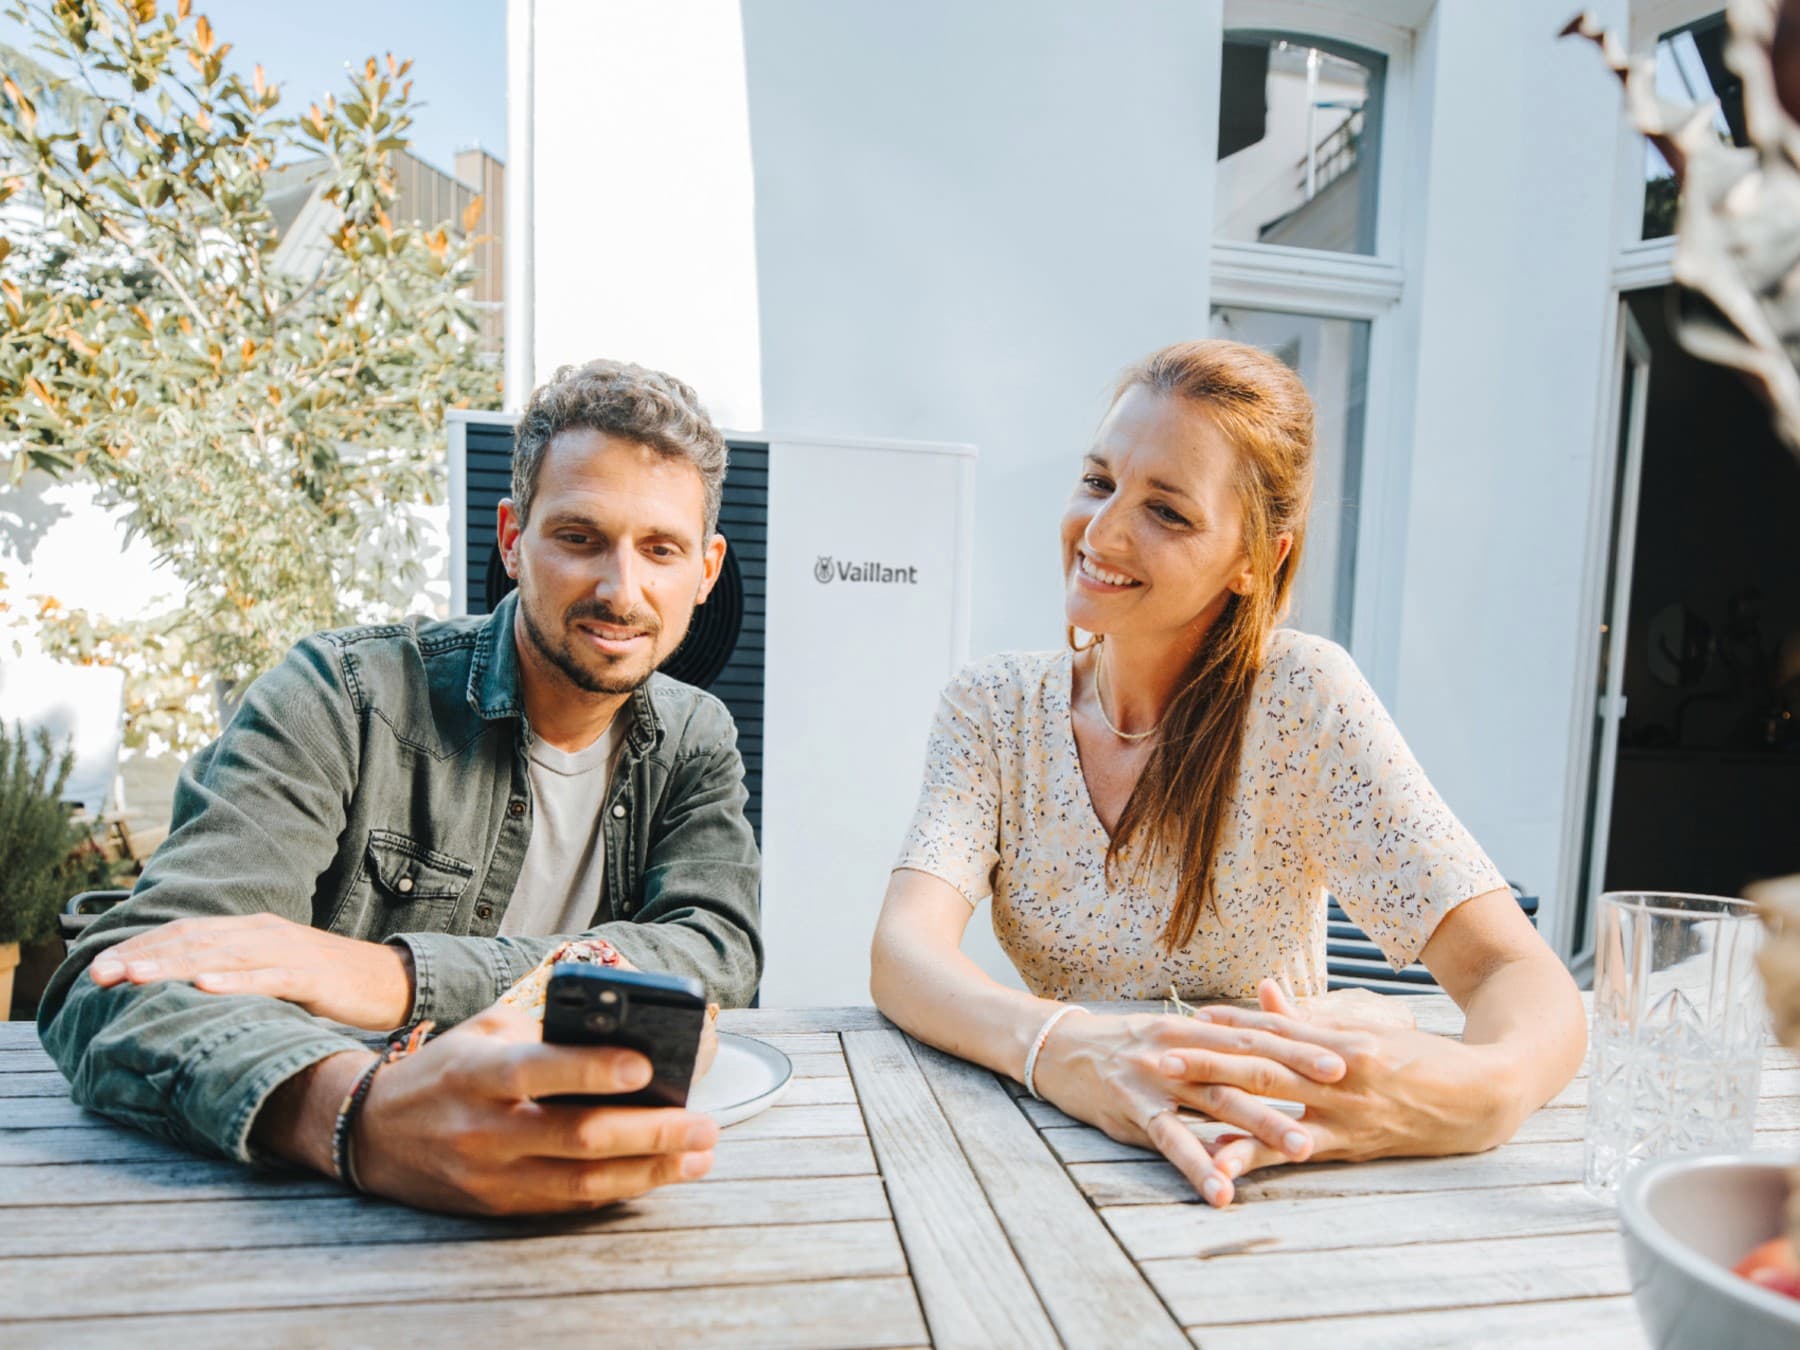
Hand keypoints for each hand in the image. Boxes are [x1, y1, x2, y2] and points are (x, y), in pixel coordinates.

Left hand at [89, 913, 413, 1030]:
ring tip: (136, 977)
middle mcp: (262, 933)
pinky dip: (235, 981)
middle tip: (100, 974)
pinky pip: (268, 977)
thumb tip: (181, 990)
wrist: (387, 980)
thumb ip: (233, 972)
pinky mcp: (311, 976)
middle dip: (144, 958)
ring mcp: (286, 952)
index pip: (186, 933)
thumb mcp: (271, 970)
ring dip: (174, 967)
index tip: (100, 967)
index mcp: (251, 930)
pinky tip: (205, 987)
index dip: (142, 947)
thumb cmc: (325, 982)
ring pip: (221, 957)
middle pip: (194, 942)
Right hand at [258, 1004, 719, 1214]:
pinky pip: (570, 1202)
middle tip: (705, 1122)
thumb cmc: (447, 1071)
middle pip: (577, 1135)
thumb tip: (624, 1007)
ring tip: (700, 1155)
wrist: (373, 1134)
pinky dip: (620, 1189)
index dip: (592, 1070)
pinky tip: (660, 1175)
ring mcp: (492, 1175)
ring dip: (651, 1170)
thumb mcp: (484, 1031)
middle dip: (650, 1131)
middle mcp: (484, 1128)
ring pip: (582, 1181)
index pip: (539, 1070)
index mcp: (478, 1073)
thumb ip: (545, 1022)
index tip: (644, 1065)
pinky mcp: (500, 1206)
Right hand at [1028, 1007, 1349, 1207]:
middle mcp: (1183, 1047)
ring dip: (1263, 1124)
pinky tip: (1223, 1191)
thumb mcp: (1173, 1038)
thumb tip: (1271, 1049)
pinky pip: (1172, 1141)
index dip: (1305, 1041)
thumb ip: (1218, 1044)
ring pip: (1219, 1101)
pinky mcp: (1133, 1108)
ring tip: (1303, 1148)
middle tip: (1346, 1088)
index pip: (1260, 1033)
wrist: (1057, 1046)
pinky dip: (1198, 1167)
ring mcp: (1158, 1078)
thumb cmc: (1124, 1047)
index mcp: (1196, 1028)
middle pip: (1249, 1061)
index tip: (1350, 1049)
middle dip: (1299, 1074)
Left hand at [1178, 980, 1506, 1186]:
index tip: (1188, 1020)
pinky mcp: (1356, 1146)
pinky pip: (1301, 1151)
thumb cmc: (1420, 1057)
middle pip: (1263, 1066)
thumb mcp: (1367, 1028)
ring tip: (1182, 1122)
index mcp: (1340, 1040)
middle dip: (1210, 1063)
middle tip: (1161, 1059)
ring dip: (1228, 1117)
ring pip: (1278, 1113)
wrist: (1485, 1095)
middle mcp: (1340, 1074)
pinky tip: (1230, 1163)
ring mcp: (1347, 1114)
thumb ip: (1310, 1018)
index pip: (1275, 1030)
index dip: (1230, 1024)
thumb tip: (1263, 992)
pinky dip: (1264, 1155)